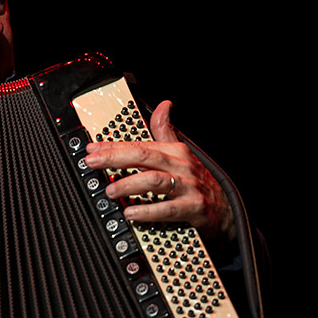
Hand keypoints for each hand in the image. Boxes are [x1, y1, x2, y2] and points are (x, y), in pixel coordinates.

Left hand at [84, 101, 234, 240]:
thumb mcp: (181, 152)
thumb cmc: (196, 181)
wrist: (226, 210)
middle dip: (114, 158)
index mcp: (174, 151)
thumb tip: (163, 105)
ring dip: (128, 185)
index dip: (112, 146)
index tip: (91, 149)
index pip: (138, 145)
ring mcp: (187, 186)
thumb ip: (166, 131)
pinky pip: (168, 209)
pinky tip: (130, 212)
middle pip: (143, 157)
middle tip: (92, 163)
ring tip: (110, 191)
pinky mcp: (194, 207)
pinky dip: (148, 210)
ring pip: (154, 180)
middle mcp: (180, 166)